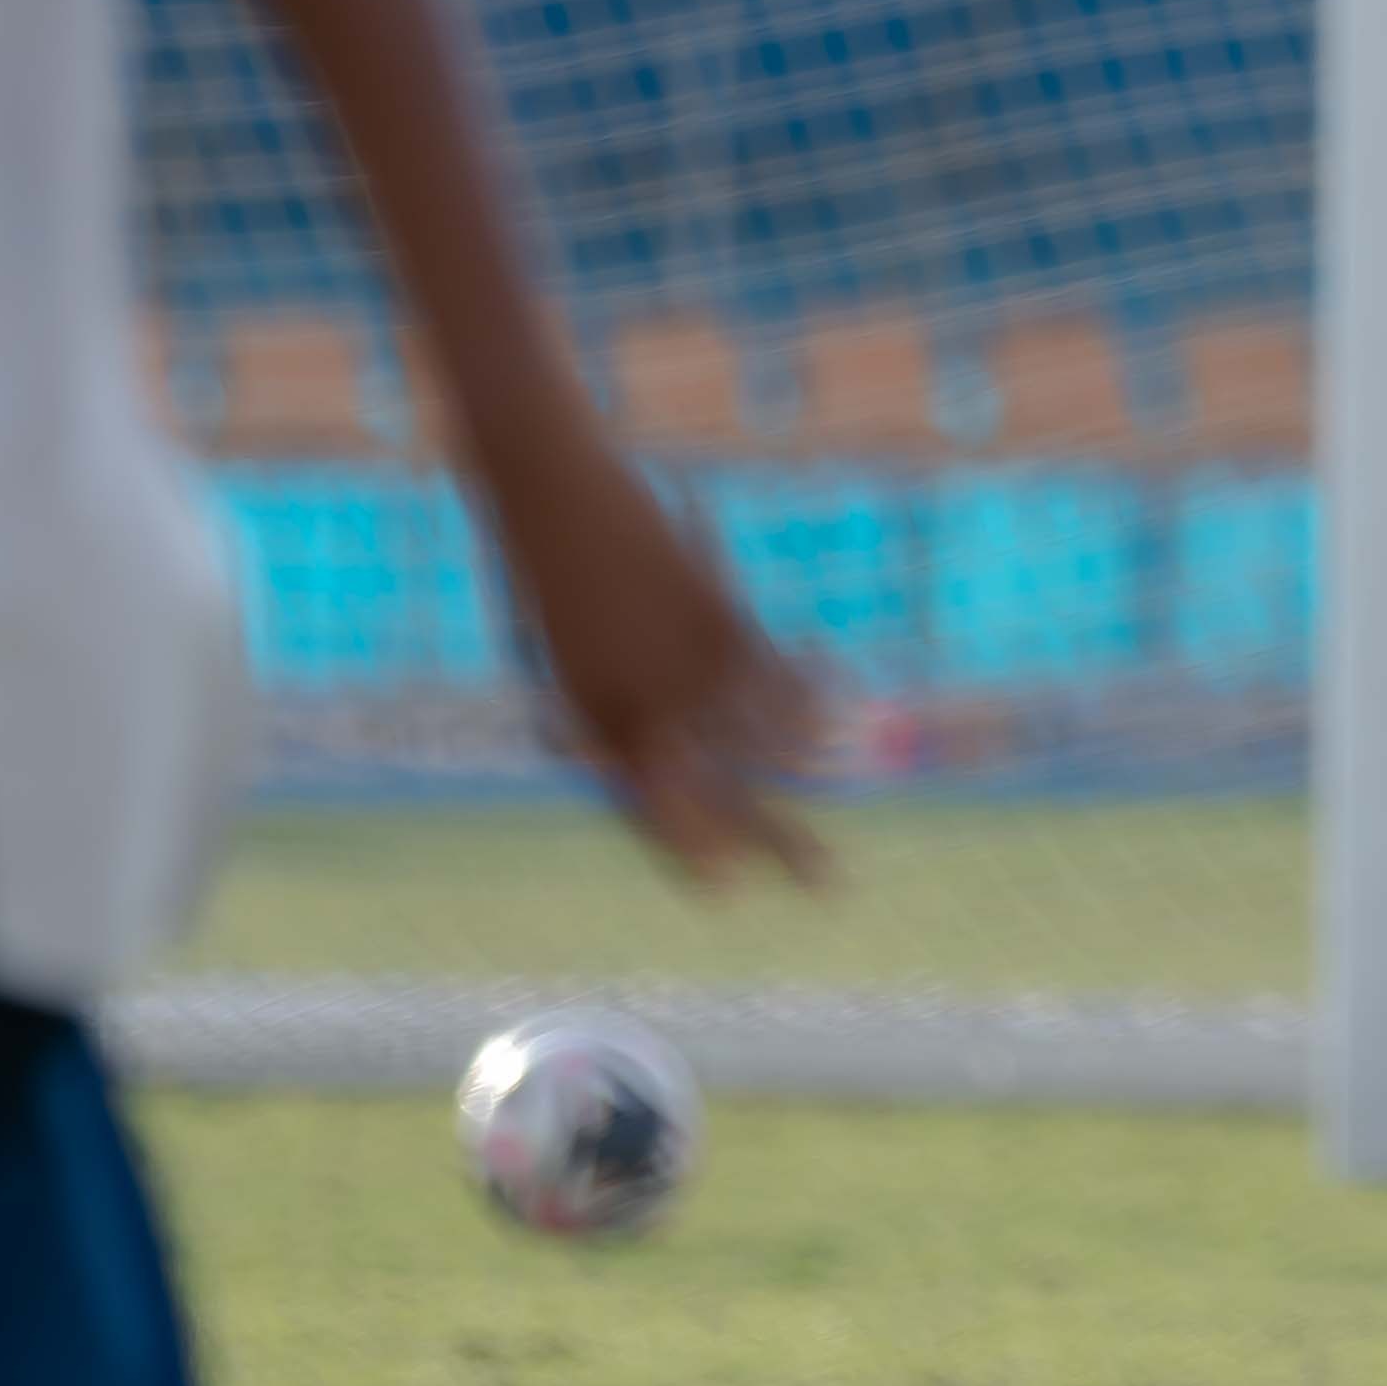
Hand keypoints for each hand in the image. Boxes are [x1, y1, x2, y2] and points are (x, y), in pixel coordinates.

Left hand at [485, 440, 827, 887]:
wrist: (549, 495)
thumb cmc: (540, 571)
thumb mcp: (555, 655)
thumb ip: (595, 710)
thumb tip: (624, 749)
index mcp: (594, 722)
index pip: (656, 806)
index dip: (694, 847)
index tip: (726, 890)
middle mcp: (644, 708)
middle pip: (730, 792)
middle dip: (783, 840)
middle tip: (832, 884)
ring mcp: (684, 666)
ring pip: (767, 736)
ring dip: (812, 761)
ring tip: (846, 781)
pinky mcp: (716, 618)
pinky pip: (774, 673)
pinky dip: (809, 691)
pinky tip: (841, 708)